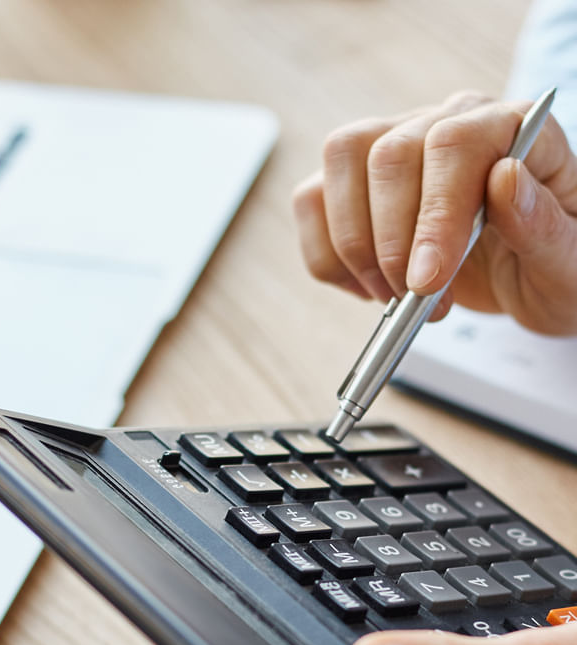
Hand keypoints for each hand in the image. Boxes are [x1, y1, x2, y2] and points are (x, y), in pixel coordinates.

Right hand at [292, 92, 576, 334]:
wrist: (530, 279)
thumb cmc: (555, 267)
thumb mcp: (568, 263)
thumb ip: (543, 224)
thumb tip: (504, 180)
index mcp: (511, 128)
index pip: (453, 143)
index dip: (433, 214)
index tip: (427, 280)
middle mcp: (447, 124)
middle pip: (387, 153)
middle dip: (390, 242)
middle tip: (415, 300)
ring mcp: (397, 147)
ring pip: (341, 161)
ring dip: (353, 245)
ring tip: (393, 297)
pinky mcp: (358, 184)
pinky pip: (313, 200)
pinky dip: (327, 255)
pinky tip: (367, 288)